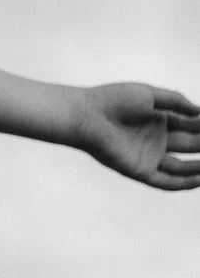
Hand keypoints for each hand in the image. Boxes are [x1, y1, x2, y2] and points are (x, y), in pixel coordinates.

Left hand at [74, 83, 199, 189]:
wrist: (88, 116)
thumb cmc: (114, 100)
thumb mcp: (150, 94)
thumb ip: (176, 101)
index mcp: (159, 119)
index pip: (191, 124)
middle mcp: (156, 139)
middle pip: (190, 145)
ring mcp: (149, 156)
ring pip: (182, 167)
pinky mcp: (141, 170)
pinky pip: (166, 181)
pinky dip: (184, 183)